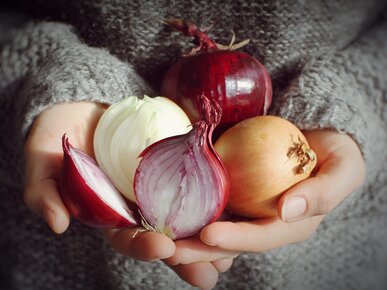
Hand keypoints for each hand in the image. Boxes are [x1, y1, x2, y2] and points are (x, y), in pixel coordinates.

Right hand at [22, 102, 227, 288]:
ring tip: (229, 256)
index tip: (163, 247)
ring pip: (185, 221)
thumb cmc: (62, 131)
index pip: (125, 237)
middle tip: (210, 271)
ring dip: (207, 241)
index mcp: (108, 213)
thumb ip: (43, 190)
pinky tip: (234, 214)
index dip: (142, 245)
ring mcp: (158, 188)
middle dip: (186, 257)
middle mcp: (137, 206)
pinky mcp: (175, 167)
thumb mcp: (43, 156)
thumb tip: (57, 224)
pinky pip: (197, 188)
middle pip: (163, 239)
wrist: (88, 103)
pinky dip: (215, 203)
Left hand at [168, 130, 364, 277]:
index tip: (208, 234)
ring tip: (158, 236)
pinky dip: (187, 208)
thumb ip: (323, 193)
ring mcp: (244, 208)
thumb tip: (288, 211)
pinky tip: (166, 207)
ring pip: (211, 226)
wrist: (317, 136)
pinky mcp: (231, 190)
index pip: (260, 237)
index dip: (235, 239)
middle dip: (199, 249)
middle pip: (229, 240)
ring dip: (186, 234)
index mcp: (288, 226)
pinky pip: (207, 202)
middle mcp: (262, 222)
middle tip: (170, 249)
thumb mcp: (343, 168)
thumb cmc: (334, 153)